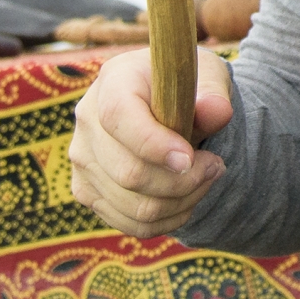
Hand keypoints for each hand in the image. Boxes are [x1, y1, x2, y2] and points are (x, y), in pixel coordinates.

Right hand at [66, 46, 232, 238]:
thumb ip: (214, 92)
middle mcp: (87, 120)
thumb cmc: (185, 87)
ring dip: (182, 201)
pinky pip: (131, 223)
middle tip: (216, 165)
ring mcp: (83, 160)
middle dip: (183, 179)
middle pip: (128, 173)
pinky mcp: (87, 190)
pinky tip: (187, 196)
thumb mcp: (207, 75)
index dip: (154, 145)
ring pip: (134, 206)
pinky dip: (168, 218)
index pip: (119, 118)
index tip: (190, 158)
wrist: (162, 102)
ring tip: (206, 177)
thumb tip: (216, 112)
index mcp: (114, 80)